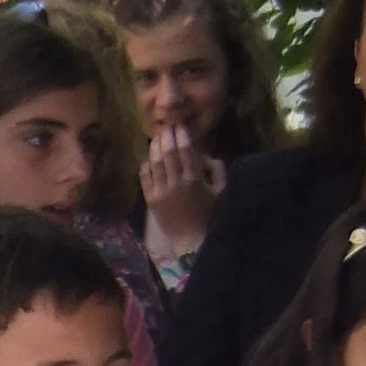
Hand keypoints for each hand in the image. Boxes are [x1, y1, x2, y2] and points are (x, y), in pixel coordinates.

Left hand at [140, 124, 222, 251]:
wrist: (191, 239)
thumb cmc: (209, 214)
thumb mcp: (220, 190)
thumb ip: (216, 169)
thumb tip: (204, 155)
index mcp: (194, 178)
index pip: (185, 151)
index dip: (181, 136)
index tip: (179, 126)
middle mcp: (175, 182)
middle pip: (168, 153)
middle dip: (167, 137)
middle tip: (166, 127)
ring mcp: (161, 191)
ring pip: (155, 163)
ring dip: (155, 148)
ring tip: (156, 138)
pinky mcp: (151, 200)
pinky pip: (145, 178)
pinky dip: (145, 166)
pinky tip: (148, 160)